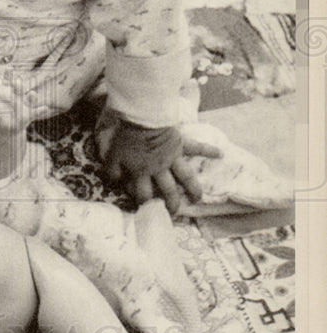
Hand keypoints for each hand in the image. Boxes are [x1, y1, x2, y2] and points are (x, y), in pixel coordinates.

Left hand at [0, 75, 39, 137]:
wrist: (1, 127)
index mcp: (7, 90)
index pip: (8, 80)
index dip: (9, 74)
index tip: (9, 68)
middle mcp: (18, 95)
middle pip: (19, 88)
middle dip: (19, 85)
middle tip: (17, 81)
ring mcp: (24, 105)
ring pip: (29, 99)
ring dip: (32, 97)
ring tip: (33, 94)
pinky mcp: (29, 115)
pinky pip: (36, 112)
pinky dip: (40, 110)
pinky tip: (44, 108)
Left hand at [102, 118, 221, 213]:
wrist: (142, 119)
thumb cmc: (126, 137)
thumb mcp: (113, 156)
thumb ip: (113, 172)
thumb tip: (115, 182)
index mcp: (143, 173)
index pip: (144, 193)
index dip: (144, 202)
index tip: (146, 209)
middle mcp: (160, 169)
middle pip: (168, 191)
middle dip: (172, 204)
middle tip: (175, 213)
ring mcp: (173, 158)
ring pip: (186, 177)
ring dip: (193, 188)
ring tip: (198, 198)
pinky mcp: (181, 144)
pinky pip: (197, 147)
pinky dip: (209, 150)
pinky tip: (220, 154)